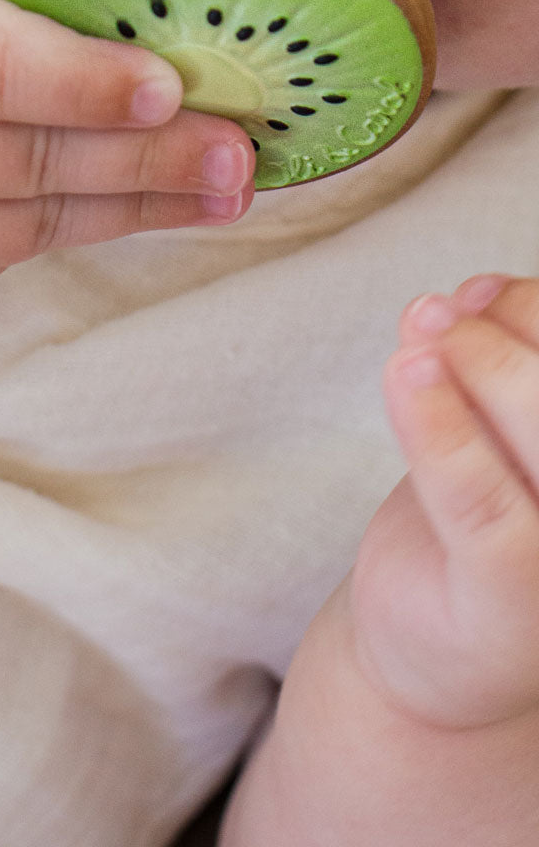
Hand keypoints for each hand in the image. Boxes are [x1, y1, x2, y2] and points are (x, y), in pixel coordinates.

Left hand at [351, 275, 538, 727]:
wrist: (424, 643)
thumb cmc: (476, 522)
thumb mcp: (500, 436)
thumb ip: (503, 372)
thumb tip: (474, 293)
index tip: (481, 288)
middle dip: (501, 335)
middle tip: (436, 314)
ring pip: (538, 434)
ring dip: (471, 363)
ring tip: (417, 335)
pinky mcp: (516, 600)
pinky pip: (479, 499)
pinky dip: (439, 427)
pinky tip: (406, 372)